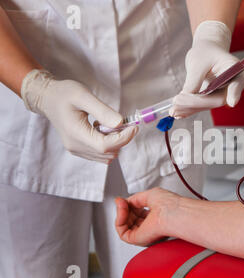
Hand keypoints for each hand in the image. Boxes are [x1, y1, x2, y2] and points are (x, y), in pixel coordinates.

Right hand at [21, 69, 137, 163]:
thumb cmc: (64, 94)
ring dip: (116, 142)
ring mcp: (77, 150)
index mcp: (76, 134)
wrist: (48, 98)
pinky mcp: (80, 149)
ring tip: (110, 124)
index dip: (123, 138)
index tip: (134, 126)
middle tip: (125, 122)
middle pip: (108, 153)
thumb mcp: (83, 96)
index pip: (106, 146)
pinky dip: (109, 144)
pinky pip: (101, 154)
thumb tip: (120, 123)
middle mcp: (76, 147)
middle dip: (121, 139)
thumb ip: (102, 111)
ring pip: (107, 156)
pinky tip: (103, 129)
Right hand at [115, 187, 180, 246]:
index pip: (138, 212)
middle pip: (130, 219)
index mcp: (156, 217)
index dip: (130, 205)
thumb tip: (123, 201)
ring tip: (122, 205)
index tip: (125, 199)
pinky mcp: (138, 240)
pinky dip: (119, 221)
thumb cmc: (169, 205)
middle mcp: (151, 226)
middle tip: (122, 202)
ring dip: (120, 213)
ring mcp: (144, 233)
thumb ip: (135, 199)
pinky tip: (122, 212)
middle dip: (124, 208)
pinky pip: (122, 232)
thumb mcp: (149, 195)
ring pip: (124, 226)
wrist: (172, 214)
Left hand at [170, 21, 243, 118]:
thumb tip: (185, 97)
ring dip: (189, 108)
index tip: (231, 102)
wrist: (207, 52)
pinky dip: (188, 109)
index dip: (234, 93)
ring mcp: (223, 94)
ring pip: (208, 105)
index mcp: (234, 70)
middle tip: (177, 103)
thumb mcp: (198, 62)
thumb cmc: (205, 52)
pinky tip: (177, 113)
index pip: (236, 84)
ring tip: (173, 110)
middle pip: (218, 99)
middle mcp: (232, 85)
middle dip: (197, 103)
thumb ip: (194, 80)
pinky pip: (202, 106)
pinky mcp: (213, 98)